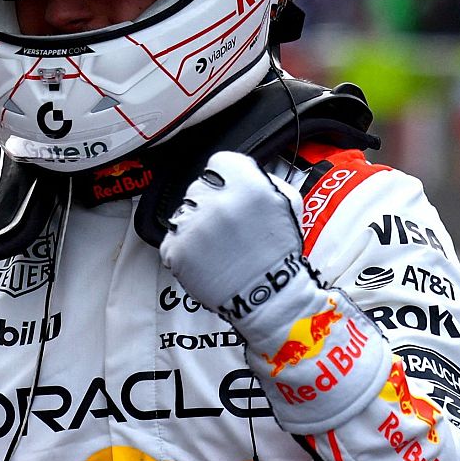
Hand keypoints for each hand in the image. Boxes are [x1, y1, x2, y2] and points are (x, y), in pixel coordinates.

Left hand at [162, 152, 383, 432]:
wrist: (270, 298)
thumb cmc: (279, 250)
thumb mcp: (286, 202)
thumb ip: (262, 179)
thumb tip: (237, 173)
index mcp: (246, 183)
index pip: (220, 162)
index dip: (226, 178)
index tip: (231, 194)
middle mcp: (217, 201)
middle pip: (200, 187)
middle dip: (211, 203)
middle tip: (227, 229)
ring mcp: (194, 226)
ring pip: (184, 212)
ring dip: (196, 225)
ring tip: (218, 247)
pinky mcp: (176, 250)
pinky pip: (173, 239)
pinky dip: (184, 249)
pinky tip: (205, 260)